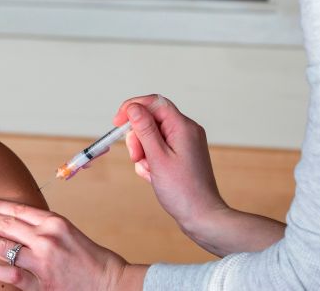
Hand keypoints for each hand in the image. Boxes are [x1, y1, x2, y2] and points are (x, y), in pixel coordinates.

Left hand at [0, 199, 145, 289]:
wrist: (113, 285)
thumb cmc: (93, 260)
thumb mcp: (70, 233)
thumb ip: (44, 228)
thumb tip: (17, 225)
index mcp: (55, 222)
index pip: (18, 209)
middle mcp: (46, 238)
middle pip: (5, 224)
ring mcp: (42, 262)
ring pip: (1, 247)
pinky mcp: (40, 284)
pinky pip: (8, 274)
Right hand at [114, 95, 227, 245]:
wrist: (202, 217)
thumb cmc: (183, 191)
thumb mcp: (157, 158)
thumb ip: (144, 129)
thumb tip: (133, 107)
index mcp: (183, 126)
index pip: (154, 102)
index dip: (132, 108)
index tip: (117, 122)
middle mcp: (186, 130)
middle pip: (150, 119)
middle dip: (137, 137)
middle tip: (136, 157)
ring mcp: (184, 142)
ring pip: (151, 135)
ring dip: (142, 151)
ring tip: (148, 170)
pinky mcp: (181, 154)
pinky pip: (157, 148)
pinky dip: (150, 159)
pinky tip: (154, 175)